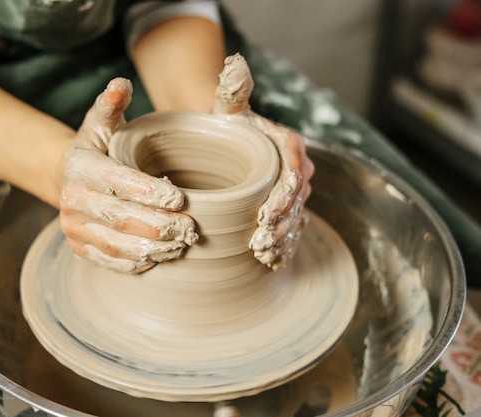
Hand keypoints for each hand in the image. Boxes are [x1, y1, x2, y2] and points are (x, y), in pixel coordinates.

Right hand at [59, 78, 197, 272]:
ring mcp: (74, 228)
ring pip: (116, 244)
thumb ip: (112, 104)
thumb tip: (122, 83)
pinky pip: (110, 261)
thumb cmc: (96, 149)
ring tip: (182, 245)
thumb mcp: (102, 123)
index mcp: (80, 167)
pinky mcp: (80, 249)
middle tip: (190, 229)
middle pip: (120, 218)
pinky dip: (136, 263)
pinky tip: (160, 258)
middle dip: (159, 226)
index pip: (116, 182)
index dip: (148, 192)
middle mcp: (72, 201)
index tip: (180, 199)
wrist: (66, 179)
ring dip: (152, 249)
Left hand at [212, 53, 314, 269]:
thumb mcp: (226, 107)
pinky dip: (283, 245)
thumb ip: (232, 90)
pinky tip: (271, 262)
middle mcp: (296, 168)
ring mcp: (292, 191)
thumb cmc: (222, 124)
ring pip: (296, 218)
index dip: (283, 195)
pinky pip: (290, 228)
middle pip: (296, 199)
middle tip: (262, 243)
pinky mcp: (284, 208)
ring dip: (283, 239)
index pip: (292, 171)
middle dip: (282, 224)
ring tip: (265, 256)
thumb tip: (235, 65)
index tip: (265, 215)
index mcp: (288, 144)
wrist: (223, 140)